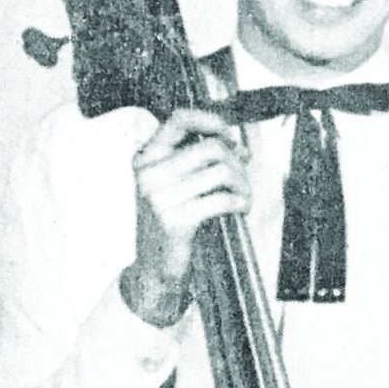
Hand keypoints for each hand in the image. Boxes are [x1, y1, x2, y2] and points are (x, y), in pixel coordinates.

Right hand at [129, 107, 249, 325]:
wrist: (154, 267)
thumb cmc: (172, 223)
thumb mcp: (176, 186)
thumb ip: (199, 163)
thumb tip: (239, 147)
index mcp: (145, 158)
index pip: (178, 120)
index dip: (211, 121)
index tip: (230, 135)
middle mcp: (148, 173)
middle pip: (211, 148)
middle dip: (237, 163)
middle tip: (242, 182)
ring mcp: (158, 197)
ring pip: (221, 172)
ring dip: (243, 185)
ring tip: (243, 199)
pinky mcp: (175, 220)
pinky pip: (224, 199)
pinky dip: (241, 203)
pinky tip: (240, 210)